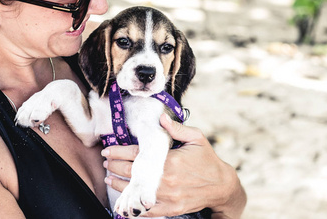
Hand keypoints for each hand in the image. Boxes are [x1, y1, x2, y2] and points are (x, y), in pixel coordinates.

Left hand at [102, 114, 245, 217]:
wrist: (221, 186)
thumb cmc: (207, 160)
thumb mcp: (196, 138)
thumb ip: (177, 128)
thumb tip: (160, 117)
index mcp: (170, 160)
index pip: (136, 154)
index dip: (118, 152)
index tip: (107, 150)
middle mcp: (166, 179)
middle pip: (131, 172)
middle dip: (114, 166)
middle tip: (105, 161)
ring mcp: (167, 196)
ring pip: (135, 191)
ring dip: (118, 184)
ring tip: (109, 177)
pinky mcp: (170, 208)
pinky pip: (146, 210)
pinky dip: (132, 206)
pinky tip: (123, 201)